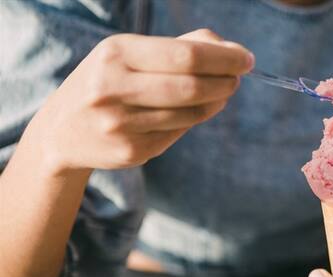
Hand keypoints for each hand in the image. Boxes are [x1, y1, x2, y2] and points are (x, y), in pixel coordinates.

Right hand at [27, 28, 252, 174]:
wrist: (63, 130)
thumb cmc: (110, 81)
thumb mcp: (131, 53)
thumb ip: (181, 47)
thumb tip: (231, 50)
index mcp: (116, 54)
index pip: (185, 55)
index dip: (224, 58)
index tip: (246, 59)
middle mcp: (113, 88)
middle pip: (192, 86)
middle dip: (225, 81)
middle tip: (237, 79)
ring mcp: (121, 124)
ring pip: (190, 113)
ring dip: (216, 102)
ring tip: (221, 93)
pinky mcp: (131, 151)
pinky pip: (179, 133)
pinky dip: (195, 120)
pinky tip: (193, 111)